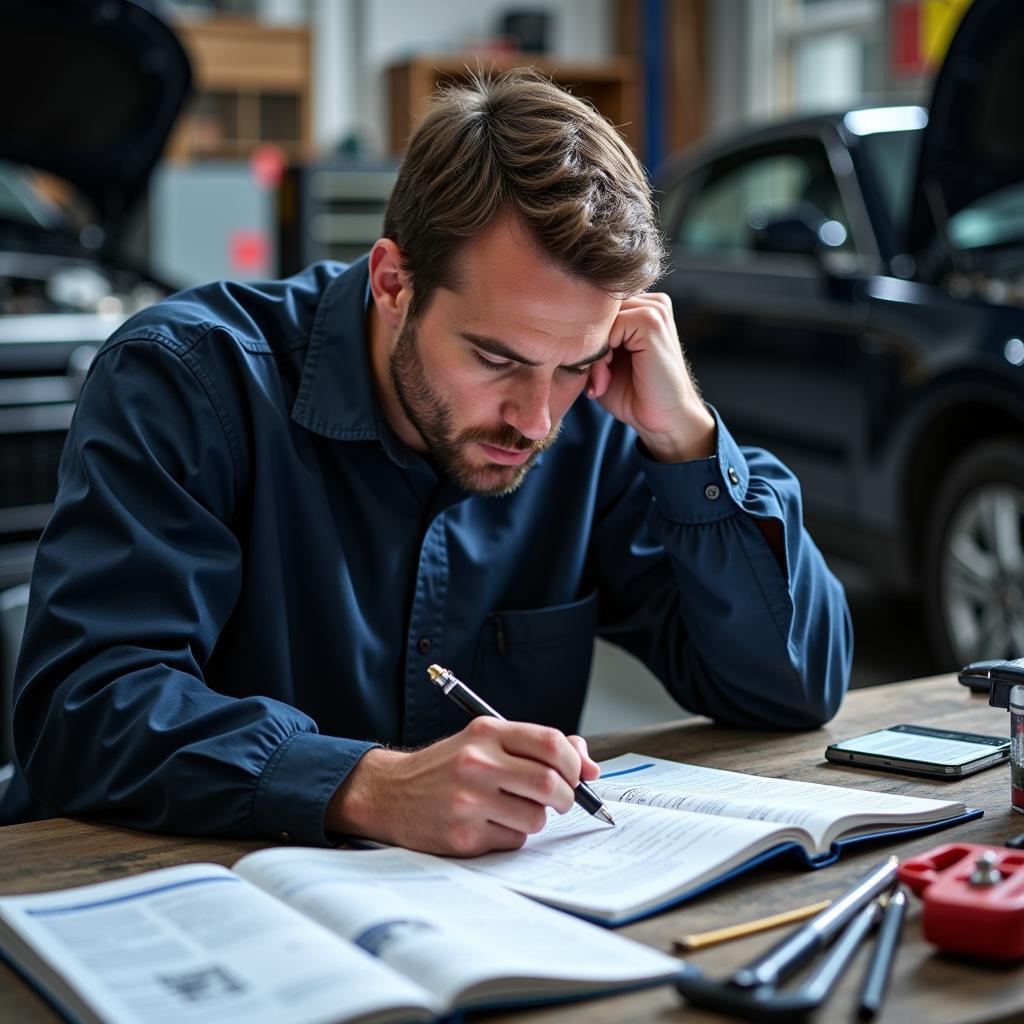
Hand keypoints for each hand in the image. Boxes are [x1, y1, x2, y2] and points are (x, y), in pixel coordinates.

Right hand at [325, 719, 600, 855]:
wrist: (389, 793)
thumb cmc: (446, 767)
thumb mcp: (483, 741)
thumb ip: (534, 747)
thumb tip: (589, 765)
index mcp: (485, 732)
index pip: (550, 743)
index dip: (574, 761)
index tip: (578, 773)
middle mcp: (476, 763)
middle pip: (549, 783)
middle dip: (566, 796)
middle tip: (559, 799)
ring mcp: (468, 801)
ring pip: (536, 818)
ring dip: (535, 818)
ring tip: (513, 809)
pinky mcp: (463, 836)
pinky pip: (513, 840)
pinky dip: (512, 835)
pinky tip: (489, 824)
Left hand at [587, 293, 715, 461]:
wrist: (662, 421)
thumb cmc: (631, 395)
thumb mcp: (602, 361)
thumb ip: (589, 337)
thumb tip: (558, 321)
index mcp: (640, 307)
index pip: (593, 307)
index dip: (584, 339)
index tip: (589, 373)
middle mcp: (650, 302)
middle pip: (595, 311)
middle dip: (587, 346)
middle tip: (595, 381)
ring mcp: (654, 308)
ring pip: (600, 319)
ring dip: (594, 353)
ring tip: (602, 381)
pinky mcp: (652, 321)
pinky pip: (609, 327)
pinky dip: (601, 356)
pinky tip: (607, 379)